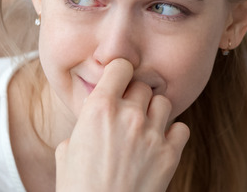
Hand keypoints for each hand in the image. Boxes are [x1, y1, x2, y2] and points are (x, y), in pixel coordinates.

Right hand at [55, 59, 189, 190]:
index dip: (120, 72)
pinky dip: (173, 134)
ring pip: (163, 103)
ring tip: (144, 129)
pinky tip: (159, 145)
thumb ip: (83, 128)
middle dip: (136, 97)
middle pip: (143, 86)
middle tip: (128, 114)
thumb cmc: (77, 188)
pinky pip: (181, 129)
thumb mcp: (65, 151)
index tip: (119, 81)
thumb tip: (89, 125)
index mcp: (99, 109)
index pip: (121, 66)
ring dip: (155, 113)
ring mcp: (152, 134)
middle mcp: (128, 115)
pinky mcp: (170, 155)